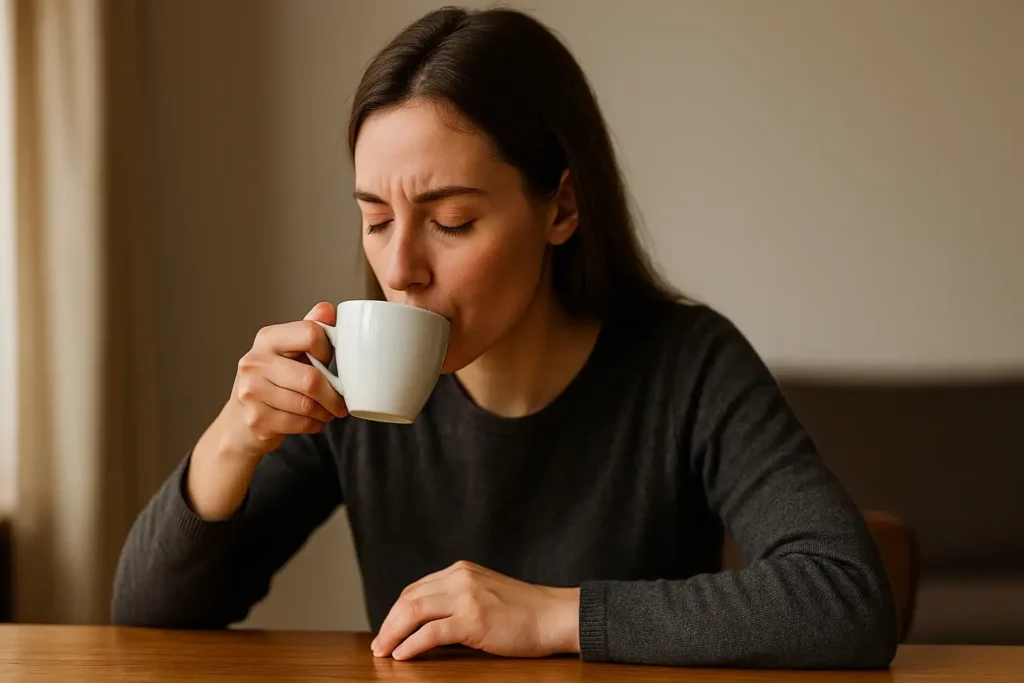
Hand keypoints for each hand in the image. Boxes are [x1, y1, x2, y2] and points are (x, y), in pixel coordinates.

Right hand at [225, 301, 347, 456]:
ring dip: (326, 412)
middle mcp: (255, 362)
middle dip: (334, 395)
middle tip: (342, 403)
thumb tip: (328, 309)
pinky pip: (299, 423)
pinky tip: (313, 421)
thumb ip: (309, 330)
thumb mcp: (289, 351)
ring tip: (328, 412)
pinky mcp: (255, 418)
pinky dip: (314, 425)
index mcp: (267, 339)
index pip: (310, 333)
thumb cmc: (273, 381)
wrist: (239, 420)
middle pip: (311, 378)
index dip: (328, 349)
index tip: (331, 362)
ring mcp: (251, 391)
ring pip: (307, 404)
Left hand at [371, 561, 579, 660]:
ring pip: (414, 612)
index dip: (396, 611)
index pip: (416, 588)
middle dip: (389, 623)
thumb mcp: (486, 593)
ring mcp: (467, 597)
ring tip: (384, 652)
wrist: (554, 616)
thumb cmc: (524, 611)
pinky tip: (402, 655)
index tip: (388, 630)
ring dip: (393, 634)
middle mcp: (461, 577)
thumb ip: (459, 598)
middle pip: (409, 598)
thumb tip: (427, 621)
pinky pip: (430, 632)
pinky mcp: (474, 619)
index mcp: (461, 570)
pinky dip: (411, 645)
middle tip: (379, 645)